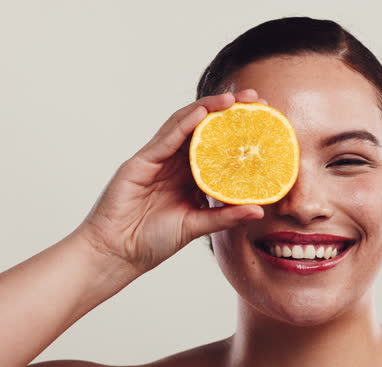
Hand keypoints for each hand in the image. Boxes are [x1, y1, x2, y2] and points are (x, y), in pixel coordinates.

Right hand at [72, 89, 266, 274]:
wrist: (117, 254)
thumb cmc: (151, 241)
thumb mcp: (196, 227)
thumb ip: (225, 216)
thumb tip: (259, 209)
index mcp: (189, 177)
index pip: (217, 145)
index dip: (238, 131)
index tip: (264, 121)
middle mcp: (174, 163)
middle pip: (203, 128)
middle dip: (227, 111)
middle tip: (255, 98)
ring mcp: (157, 160)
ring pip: (184, 125)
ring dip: (208, 109)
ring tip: (232, 99)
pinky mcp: (140, 163)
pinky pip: (165, 139)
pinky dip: (184, 124)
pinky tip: (202, 113)